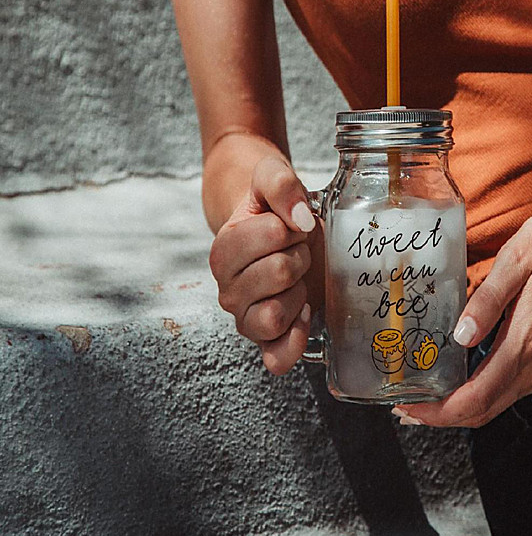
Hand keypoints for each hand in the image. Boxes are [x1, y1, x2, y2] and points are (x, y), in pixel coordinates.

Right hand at [209, 153, 324, 374]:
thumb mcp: (272, 178)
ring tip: (297, 278)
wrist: (285, 231)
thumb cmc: (277, 209)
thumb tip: (298, 218)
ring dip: (299, 292)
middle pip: (280, 273)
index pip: (273, 235)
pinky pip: (276, 357)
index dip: (293, 225)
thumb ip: (279, 183)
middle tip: (295, 251)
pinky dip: (295, 338)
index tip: (288, 225)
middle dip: (300, 256)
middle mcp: (227, 290)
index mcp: (223, 250)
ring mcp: (245, 318)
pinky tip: (305, 311)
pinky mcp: (267, 341)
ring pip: (275, 316)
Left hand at [394, 200, 531, 427]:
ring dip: (460, 408)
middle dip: (443, 415)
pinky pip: (508, 391)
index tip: (409, 407)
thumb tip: (461, 337)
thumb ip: (487, 300)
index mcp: (527, 341)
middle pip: (485, 410)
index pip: (478, 396)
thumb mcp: (514, 259)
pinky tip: (458, 382)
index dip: (441, 411)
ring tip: (424, 396)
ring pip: (496, 404)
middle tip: (406, 406)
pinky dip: (479, 396)